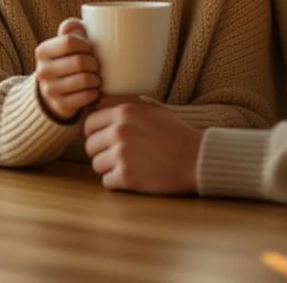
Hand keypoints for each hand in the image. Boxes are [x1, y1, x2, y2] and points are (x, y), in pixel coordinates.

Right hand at [34, 18, 99, 122]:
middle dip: (94, 63)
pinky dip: (95, 93)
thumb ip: (70, 28)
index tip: (90, 48)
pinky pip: (86, 97)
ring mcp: (50, 90)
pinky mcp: (60, 106)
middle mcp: (43, 71)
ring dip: (96, 78)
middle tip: (96, 65)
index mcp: (43, 51)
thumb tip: (75, 24)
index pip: (69, 41)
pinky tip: (93, 90)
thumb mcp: (65, 42)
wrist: (54, 91)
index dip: (86, 44)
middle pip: (80, 61)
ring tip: (96, 77)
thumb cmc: (67, 60)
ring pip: (85, 79)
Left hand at [83, 96, 201, 193]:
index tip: (103, 140)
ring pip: (96, 164)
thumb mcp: (153, 109)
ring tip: (128, 166)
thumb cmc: (176, 133)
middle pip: (90, 146)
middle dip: (101, 152)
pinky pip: (107, 181)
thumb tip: (99, 103)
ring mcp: (121, 155)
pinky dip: (117, 182)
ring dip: (108, 167)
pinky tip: (132, 177)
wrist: (197, 158)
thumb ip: (126, 105)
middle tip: (117, 156)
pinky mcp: (126, 177)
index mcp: (123, 112)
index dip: (95, 133)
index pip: (89, 123)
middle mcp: (119, 131)